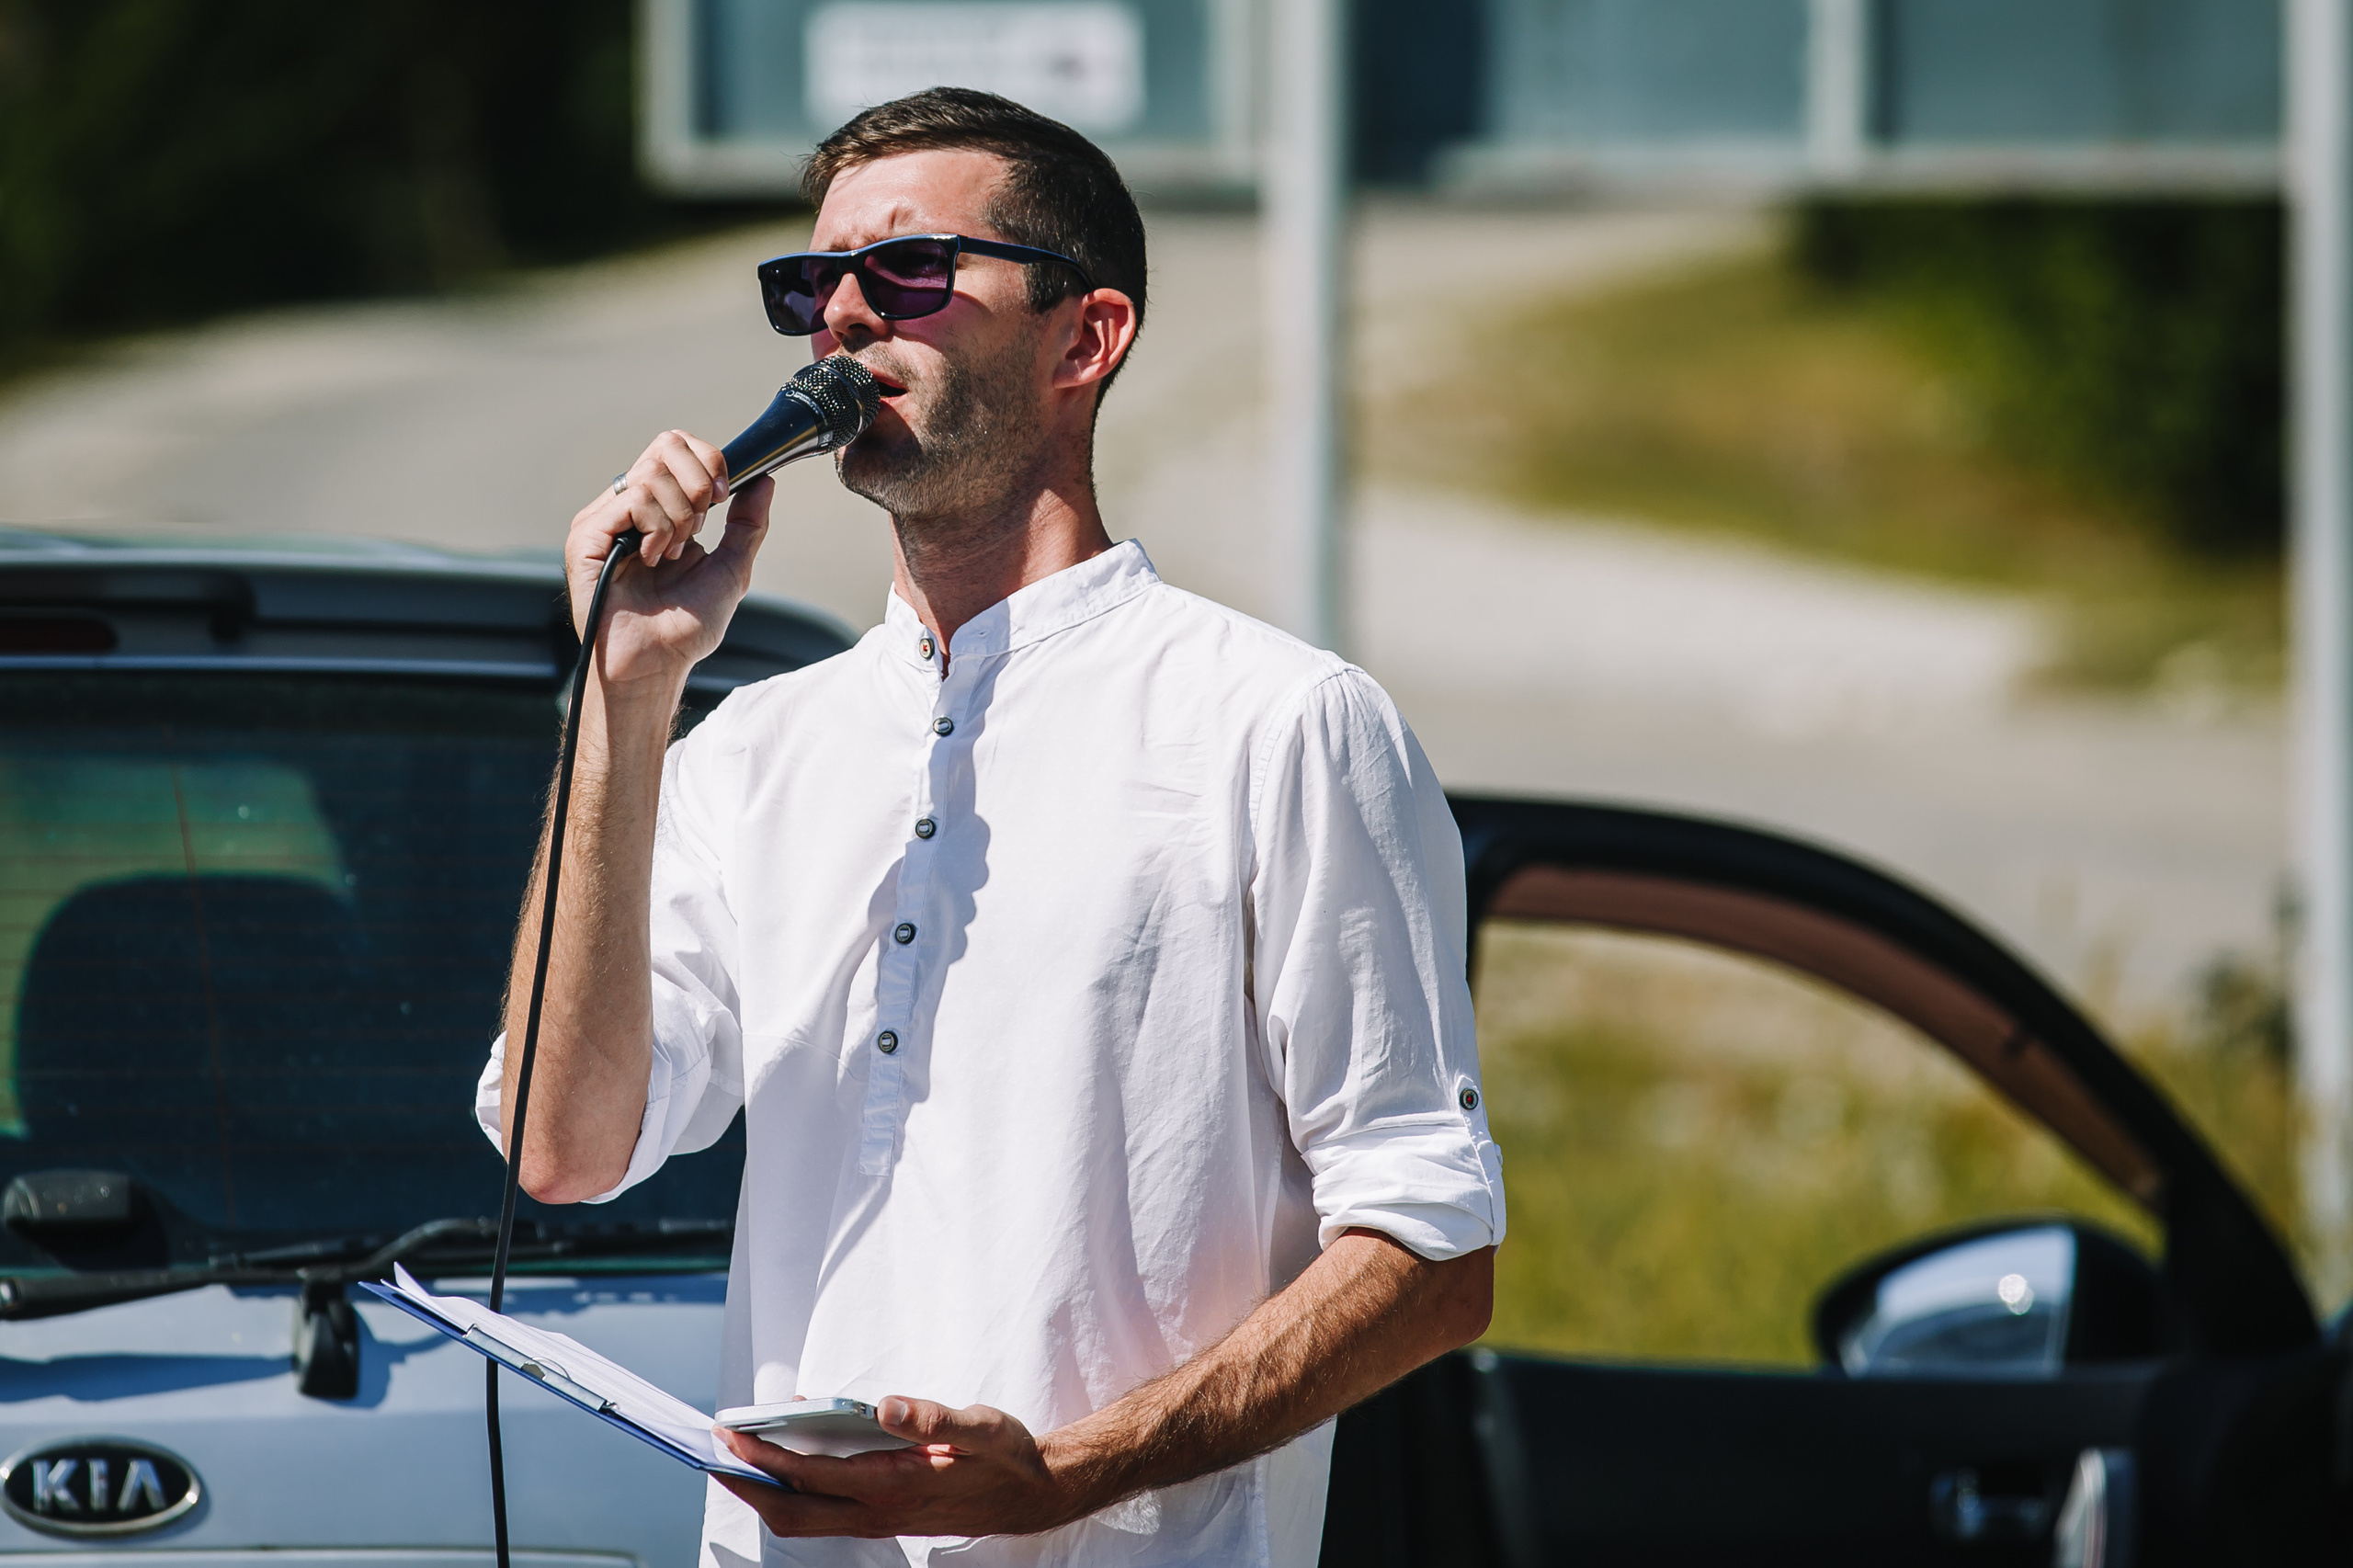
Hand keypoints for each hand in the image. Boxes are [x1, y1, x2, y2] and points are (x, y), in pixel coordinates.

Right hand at [565, 430, 775, 692]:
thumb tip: (765, 478)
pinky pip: (633, 500)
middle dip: (699, 486)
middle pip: (667, 445)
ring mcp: (605, 519)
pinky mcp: (586, 535)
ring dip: (679, 520)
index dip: (710, 461)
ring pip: (653, 474)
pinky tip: (651, 560)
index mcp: (659, 508)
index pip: (679, 446)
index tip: (726, 496)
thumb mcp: (732, 568)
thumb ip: (747, 523)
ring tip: (669, 558)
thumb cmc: (686, 628)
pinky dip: (656, 529)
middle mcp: (629, 506)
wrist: (657, 665)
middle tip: (699, 530)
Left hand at [714, 1397, 1090, 1540]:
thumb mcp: (981, 1426)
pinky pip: (823, 1513)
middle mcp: (878, 1512)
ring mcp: (878, 1520)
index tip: (731, 1432)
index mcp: (894, 1487)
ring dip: (765, 1493)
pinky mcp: (883, 1516)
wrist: (1031, 1496)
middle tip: (713, 1452)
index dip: (765, 1456)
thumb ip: (932, 1416)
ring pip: (804, 1519)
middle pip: (792, 1511)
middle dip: (747, 1485)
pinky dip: (793, 1492)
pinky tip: (788, 1462)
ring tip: (737, 1458)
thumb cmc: (1006, 1457)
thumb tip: (883, 1404)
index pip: (811, 1476)